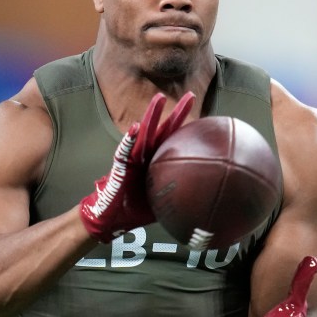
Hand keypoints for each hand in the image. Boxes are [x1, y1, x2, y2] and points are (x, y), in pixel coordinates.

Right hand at [79, 91, 194, 241]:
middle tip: (191, 96)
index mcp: (156, 163)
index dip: (187, 129)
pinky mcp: (119, 166)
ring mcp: (132, 159)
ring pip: (143, 132)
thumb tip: (204, 208)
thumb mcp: (162, 206)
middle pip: (163, 130)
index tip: (205, 119)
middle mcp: (146, 156)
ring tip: (159, 98)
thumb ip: (177, 200)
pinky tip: (136, 128)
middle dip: (176, 113)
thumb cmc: (134, 212)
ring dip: (151, 115)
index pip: (174, 141)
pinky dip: (129, 139)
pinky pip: (124, 151)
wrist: (110, 220)